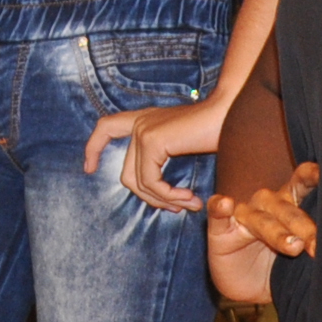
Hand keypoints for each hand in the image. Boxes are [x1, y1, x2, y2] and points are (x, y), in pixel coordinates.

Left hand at [85, 98, 225, 213]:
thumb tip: (157, 192)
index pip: (107, 127)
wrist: (232, 113)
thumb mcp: (182, 145)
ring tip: (189, 204)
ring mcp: (143, 130)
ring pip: (140, 183)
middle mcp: (141, 123)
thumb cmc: (216, 130)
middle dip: (150, 198)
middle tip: (176, 208)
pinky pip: (152, 182)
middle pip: (127, 175)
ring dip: (166, 200)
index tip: (88, 168)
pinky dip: (169, 196)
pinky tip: (189, 198)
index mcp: (146, 120)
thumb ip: (163, 160)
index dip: (94, 147)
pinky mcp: (152, 141)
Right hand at [206, 162, 318, 302]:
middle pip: (287, 210)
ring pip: (260, 219)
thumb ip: (316, 245)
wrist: (249, 286)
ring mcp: (243, 216)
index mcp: (290, 204)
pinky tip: (225, 204)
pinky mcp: (220, 230)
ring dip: (276, 231)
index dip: (312, 177)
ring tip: (292, 246)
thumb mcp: (302, 257)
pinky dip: (220, 207)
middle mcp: (268, 205)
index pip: (302, 184)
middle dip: (304, 228)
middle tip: (317, 247)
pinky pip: (218, 214)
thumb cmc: (281, 266)